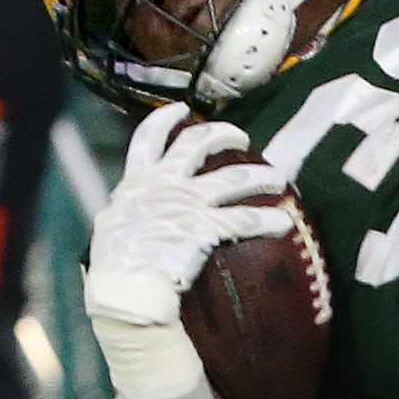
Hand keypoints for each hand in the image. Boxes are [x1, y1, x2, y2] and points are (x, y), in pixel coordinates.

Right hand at [84, 102, 292, 328]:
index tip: (182, 109)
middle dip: (223, 135)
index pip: (148, 139)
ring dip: (260, 176)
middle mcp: (163, 186)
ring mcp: (186, 205)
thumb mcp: (113, 226)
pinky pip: (246, 219)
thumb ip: (131, 209)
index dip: (166, 119)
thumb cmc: (116, 266)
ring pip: (232, 179)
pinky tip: (285, 223)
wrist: (125, 290)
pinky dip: (269, 220)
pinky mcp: (206, 228)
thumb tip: (130, 206)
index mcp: (136, 183)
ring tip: (279, 179)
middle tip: (242, 137)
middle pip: (197, 145)